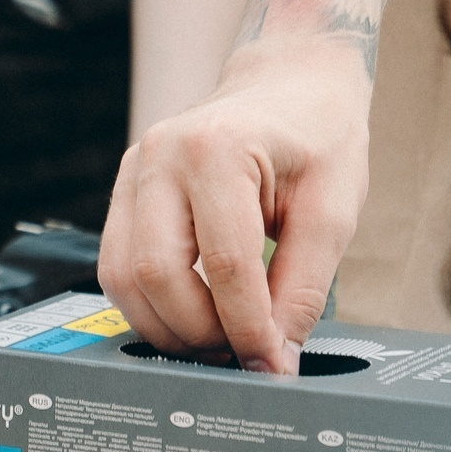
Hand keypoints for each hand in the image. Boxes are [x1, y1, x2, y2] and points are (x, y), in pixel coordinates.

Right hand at [100, 37, 372, 372]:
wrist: (288, 86)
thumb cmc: (317, 138)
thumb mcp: (333, 211)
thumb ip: (302, 288)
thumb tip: (273, 359)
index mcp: (218, 149)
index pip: (225, 262)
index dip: (247, 326)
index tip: (271, 365)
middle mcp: (160, 156)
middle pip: (157, 273)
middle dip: (199, 332)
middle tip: (242, 356)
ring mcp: (132, 172)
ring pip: (122, 277)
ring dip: (165, 327)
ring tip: (216, 343)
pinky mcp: (123, 193)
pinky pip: (117, 265)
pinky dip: (149, 305)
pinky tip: (191, 317)